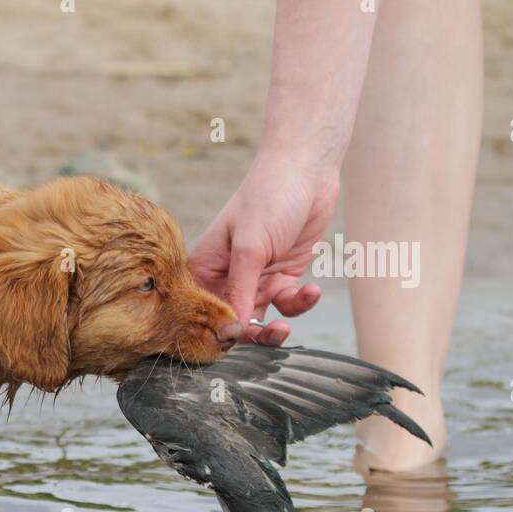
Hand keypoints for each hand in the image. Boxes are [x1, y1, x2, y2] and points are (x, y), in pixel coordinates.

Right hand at [188, 155, 337, 344]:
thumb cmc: (268, 198)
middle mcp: (225, 278)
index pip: (202, 313)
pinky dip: (299, 303)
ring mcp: (254, 280)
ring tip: (286, 326)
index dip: (216, 332)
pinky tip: (310, 289)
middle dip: (250, 335)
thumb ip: (239, 292)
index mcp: (203, 269)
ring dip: (275, 328)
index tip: (235, 342)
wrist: (307, 170)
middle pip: (231, 323)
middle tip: (270, 334)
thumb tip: (231, 331)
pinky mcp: (281, 277)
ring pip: (260, 321)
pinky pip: (287, 304)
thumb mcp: (250, 248)